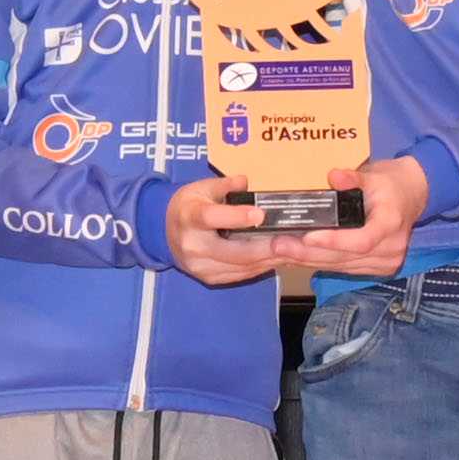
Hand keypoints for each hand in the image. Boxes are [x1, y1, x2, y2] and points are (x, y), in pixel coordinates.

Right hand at [163, 177, 288, 285]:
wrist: (164, 232)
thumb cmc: (188, 206)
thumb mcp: (202, 187)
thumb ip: (225, 185)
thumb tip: (245, 181)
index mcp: (189, 217)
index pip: (211, 218)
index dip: (235, 217)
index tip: (259, 214)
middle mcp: (193, 246)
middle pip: (233, 251)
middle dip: (265, 248)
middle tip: (292, 241)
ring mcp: (201, 266)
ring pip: (241, 266)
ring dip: (270, 260)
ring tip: (293, 250)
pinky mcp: (210, 278)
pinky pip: (241, 274)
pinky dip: (262, 266)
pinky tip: (279, 258)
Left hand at [270, 151, 433, 278]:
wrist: (411, 196)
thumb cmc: (390, 184)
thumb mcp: (374, 175)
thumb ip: (354, 178)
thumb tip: (333, 176)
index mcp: (391, 224)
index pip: (361, 240)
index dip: (334, 241)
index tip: (307, 237)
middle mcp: (390, 249)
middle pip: (345, 257)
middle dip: (308, 253)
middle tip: (278, 245)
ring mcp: (384, 262)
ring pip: (340, 265)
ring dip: (309, 260)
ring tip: (280, 251)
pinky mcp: (375, 268)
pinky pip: (343, 267)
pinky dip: (319, 261)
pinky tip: (296, 257)